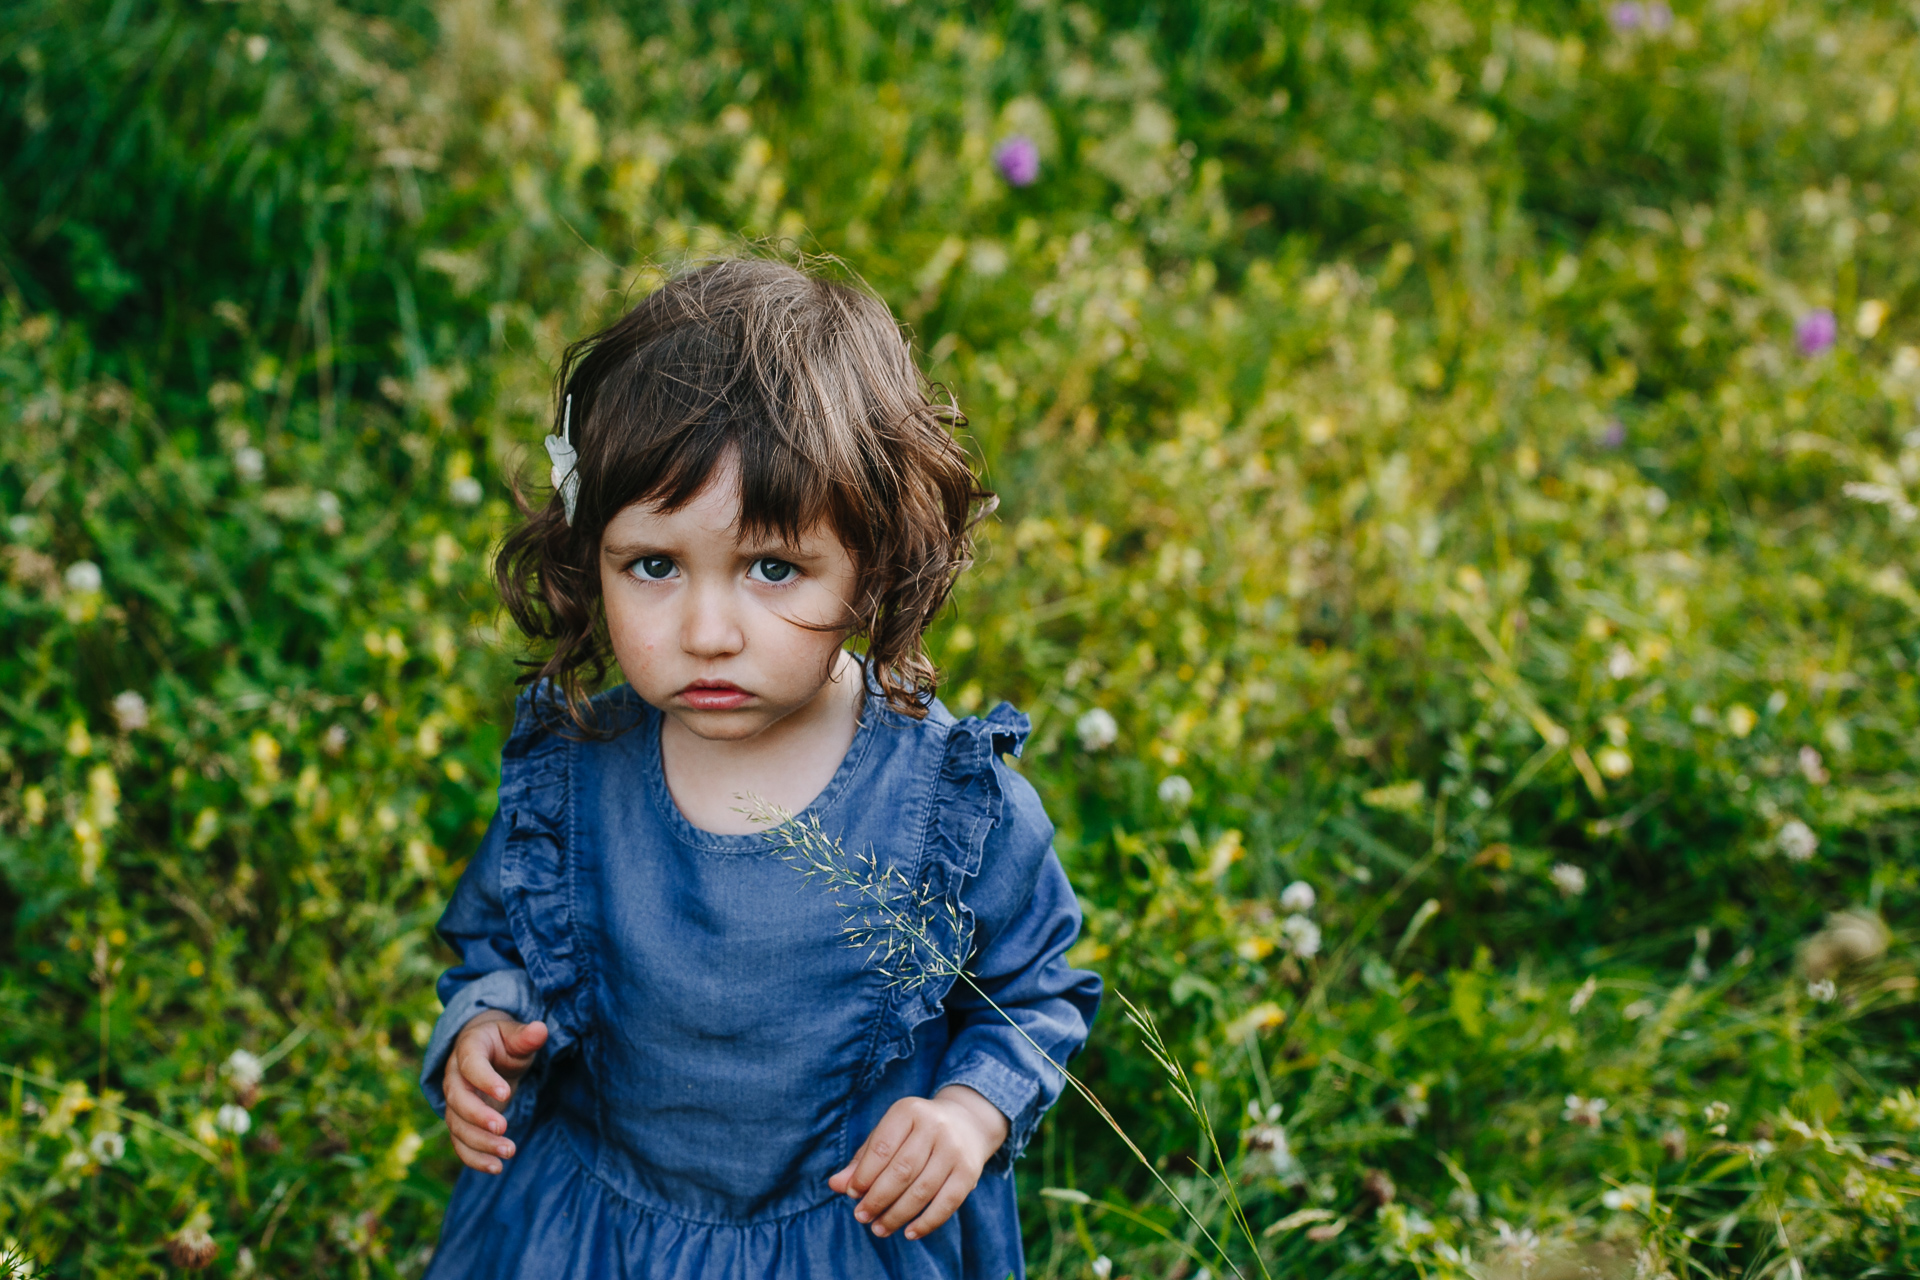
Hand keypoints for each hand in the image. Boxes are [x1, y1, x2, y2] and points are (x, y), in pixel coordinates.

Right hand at [441, 1011, 547, 1174]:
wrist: (485, 1051)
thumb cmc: (503, 1041)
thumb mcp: (515, 1035)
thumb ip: (526, 1036)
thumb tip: (540, 1029)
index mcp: (467, 1049)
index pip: (470, 1065)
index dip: (484, 1080)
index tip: (505, 1093)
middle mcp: (454, 1077)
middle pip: (458, 1099)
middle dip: (478, 1116)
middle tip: (503, 1128)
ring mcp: (455, 1102)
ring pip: (457, 1125)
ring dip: (480, 1142)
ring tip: (509, 1152)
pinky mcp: (460, 1121)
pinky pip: (460, 1142)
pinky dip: (474, 1158)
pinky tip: (495, 1168)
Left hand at [828, 1085, 1009, 1240]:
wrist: (967, 1124)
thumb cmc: (915, 1134)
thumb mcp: (887, 1136)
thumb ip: (862, 1160)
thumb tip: (835, 1185)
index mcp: (908, 1111)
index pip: (881, 1148)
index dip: (864, 1175)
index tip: (852, 1195)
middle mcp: (934, 1126)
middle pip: (901, 1171)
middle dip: (877, 1199)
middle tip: (861, 1217)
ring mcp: (954, 1149)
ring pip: (922, 1190)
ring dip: (897, 1215)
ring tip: (879, 1228)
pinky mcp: (969, 1172)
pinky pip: (947, 1203)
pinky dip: (926, 1223)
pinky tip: (909, 1233)